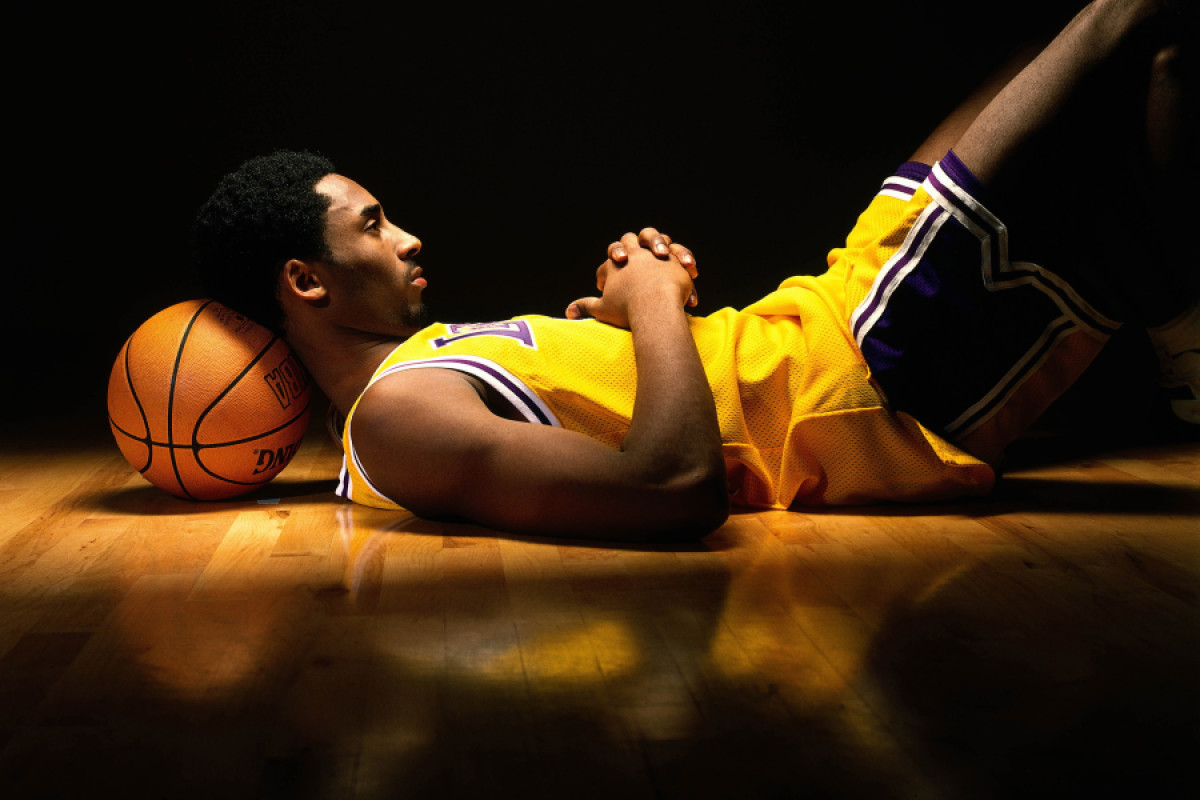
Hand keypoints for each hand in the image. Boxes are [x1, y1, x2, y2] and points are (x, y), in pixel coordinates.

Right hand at [565, 231, 695, 326]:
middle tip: (631, 264)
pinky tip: (688, 269)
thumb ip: (585, 307)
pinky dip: (682, 258)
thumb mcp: (602, 309)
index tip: (606, 288)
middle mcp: (634, 253)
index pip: (607, 263)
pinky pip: (678, 252)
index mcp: (615, 263)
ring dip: (657, 244)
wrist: (654, 306)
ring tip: (660, 257)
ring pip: (654, 237)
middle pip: (628, 240)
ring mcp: (654, 253)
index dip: (606, 274)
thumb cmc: (627, 309)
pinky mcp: (675, 259)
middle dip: (628, 248)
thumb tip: (568, 312)